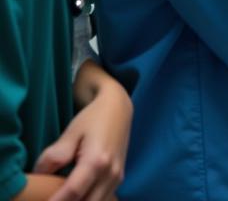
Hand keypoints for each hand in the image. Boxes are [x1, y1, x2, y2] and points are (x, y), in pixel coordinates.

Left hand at [36, 62, 131, 200]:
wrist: (118, 107)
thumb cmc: (93, 117)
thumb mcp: (70, 133)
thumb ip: (54, 157)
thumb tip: (37, 177)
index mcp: (97, 160)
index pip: (72, 193)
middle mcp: (110, 173)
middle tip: (49, 199)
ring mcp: (117, 177)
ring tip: (61, 197)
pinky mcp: (118, 178)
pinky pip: (101, 200)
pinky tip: (75, 196)